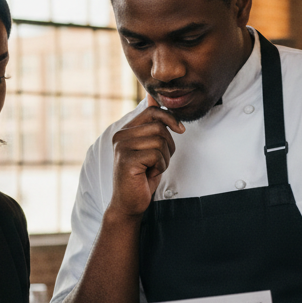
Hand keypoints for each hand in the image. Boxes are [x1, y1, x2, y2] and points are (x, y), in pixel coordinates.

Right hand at [107, 95, 184, 219]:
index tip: (181, 130)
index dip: (170, 118)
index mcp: (125, 131)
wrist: (129, 203)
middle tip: (160, 160)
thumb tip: (152, 98)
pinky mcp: (126, 160)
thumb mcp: (149, 147)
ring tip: (153, 168)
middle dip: (168, 144)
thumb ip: (151, 124)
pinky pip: (156, 154)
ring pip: (159, 141)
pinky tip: (149, 174)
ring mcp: (122, 148)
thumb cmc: (142, 177)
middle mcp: (120, 136)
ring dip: (164, 157)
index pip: (152, 111)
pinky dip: (160, 166)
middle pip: (158, 126)